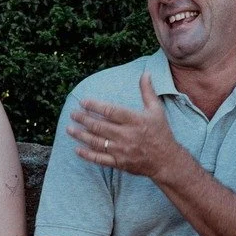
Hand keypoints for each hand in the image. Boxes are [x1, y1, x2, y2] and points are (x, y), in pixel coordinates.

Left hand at [69, 74, 184, 180]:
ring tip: (69, 129)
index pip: (111, 111)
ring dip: (81, 135)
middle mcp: (127, 135)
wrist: (166, 160)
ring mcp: (122, 150)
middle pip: (100, 126)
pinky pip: (99, 159)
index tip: (83, 102)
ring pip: (96, 142)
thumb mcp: (156, 110)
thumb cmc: (161, 132)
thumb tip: (145, 73)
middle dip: (83, 119)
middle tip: (73, 114)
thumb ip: (147, 91)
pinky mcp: (119, 163)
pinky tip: (77, 148)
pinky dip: (87, 154)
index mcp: (135, 120)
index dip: (95, 106)